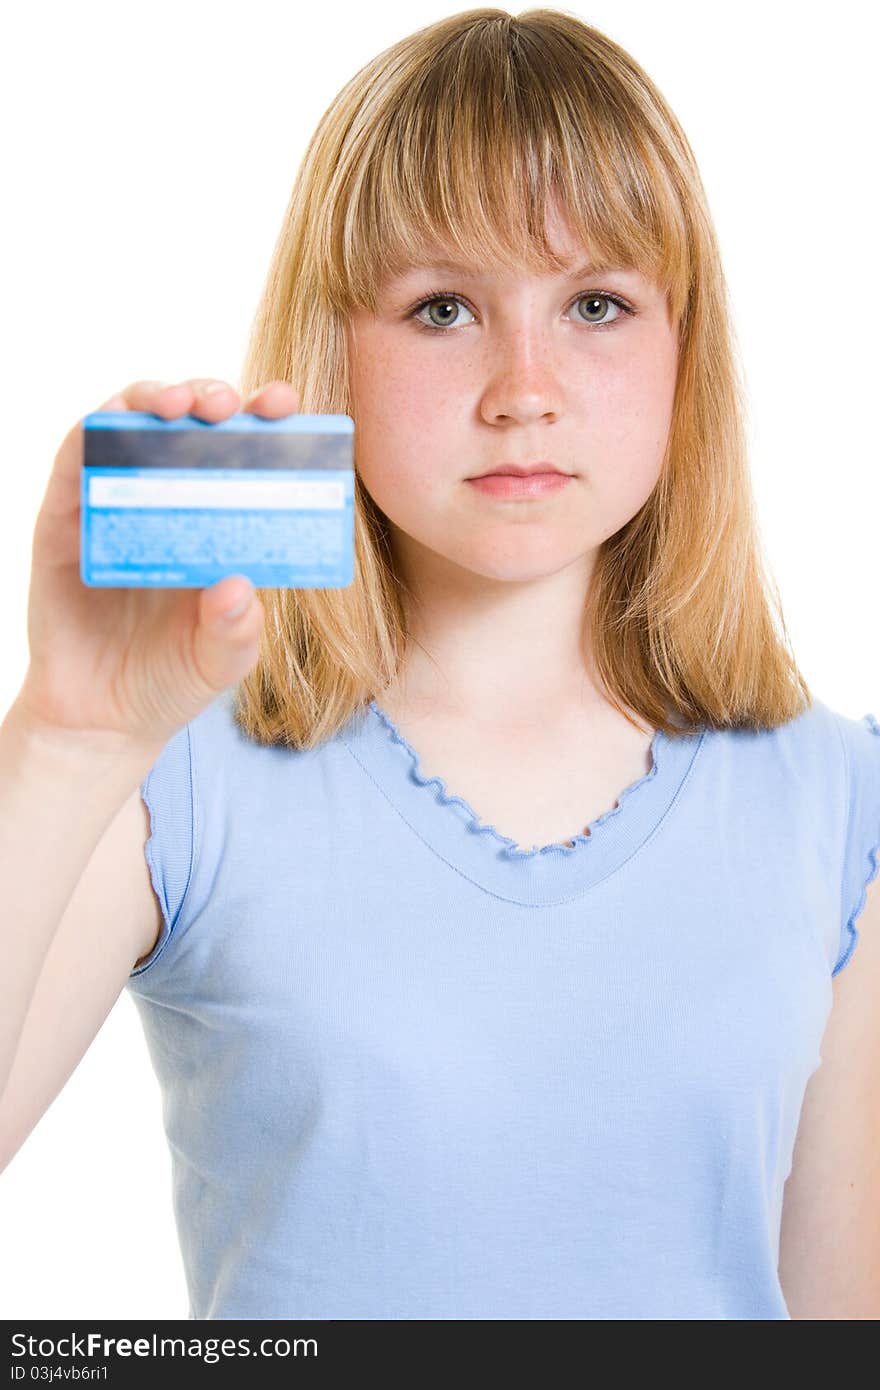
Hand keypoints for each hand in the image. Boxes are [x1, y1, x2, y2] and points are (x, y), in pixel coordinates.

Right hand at [14, 378, 299, 752]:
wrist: (102, 719)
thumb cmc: (170, 680)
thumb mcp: (219, 663)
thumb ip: (236, 633)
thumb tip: (238, 586)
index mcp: (218, 522)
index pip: (246, 455)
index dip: (265, 423)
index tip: (285, 407)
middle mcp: (168, 501)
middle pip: (190, 424)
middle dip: (211, 397)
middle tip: (227, 406)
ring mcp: (114, 504)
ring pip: (131, 425)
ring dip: (153, 399)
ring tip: (179, 406)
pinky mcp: (63, 519)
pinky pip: (73, 463)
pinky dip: (91, 435)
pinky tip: (111, 427)